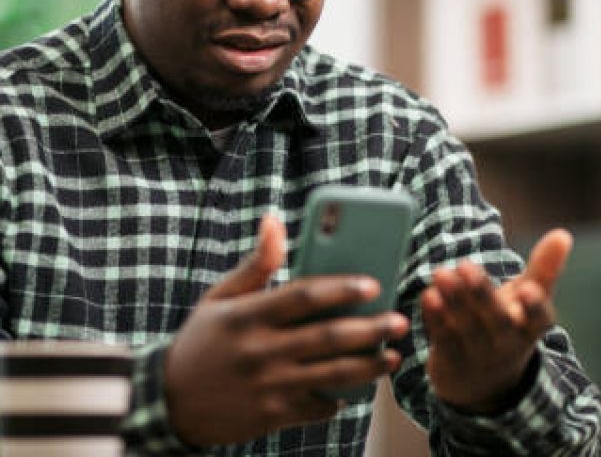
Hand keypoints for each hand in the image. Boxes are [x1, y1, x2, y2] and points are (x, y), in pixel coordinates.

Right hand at [164, 216, 409, 445]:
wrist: (167, 402)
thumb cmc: (201, 339)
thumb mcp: (221, 296)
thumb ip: (257, 263)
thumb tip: (275, 219)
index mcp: (250, 315)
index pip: (304, 296)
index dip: (341, 288)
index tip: (373, 282)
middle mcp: (262, 350)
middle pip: (328, 337)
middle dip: (370, 329)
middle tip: (399, 321)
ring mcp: (269, 386)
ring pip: (331, 375)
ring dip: (368, 367)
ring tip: (394, 356)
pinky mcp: (272, 415)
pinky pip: (316, 407)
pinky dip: (339, 398)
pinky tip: (358, 387)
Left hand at [420, 228, 572, 413]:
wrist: (483, 383)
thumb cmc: (511, 324)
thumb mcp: (529, 299)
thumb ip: (544, 268)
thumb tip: (562, 234)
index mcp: (531, 327)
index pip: (539, 318)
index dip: (534, 305)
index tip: (529, 289)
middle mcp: (507, 343)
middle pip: (496, 320)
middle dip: (481, 294)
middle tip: (466, 266)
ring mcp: (479, 355)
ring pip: (466, 327)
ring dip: (453, 300)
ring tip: (441, 273)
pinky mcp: (451, 361)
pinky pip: (443, 339)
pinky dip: (435, 318)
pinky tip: (428, 295)